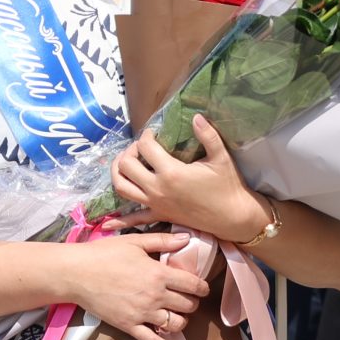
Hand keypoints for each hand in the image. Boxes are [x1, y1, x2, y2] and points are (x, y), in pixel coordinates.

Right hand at [71, 231, 212, 339]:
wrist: (76, 274)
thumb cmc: (104, 254)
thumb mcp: (134, 242)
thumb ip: (162, 241)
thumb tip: (186, 238)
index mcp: (158, 273)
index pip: (192, 284)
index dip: (202, 287)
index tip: (202, 288)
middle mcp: (154, 296)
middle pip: (187, 305)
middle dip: (192, 303)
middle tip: (187, 300)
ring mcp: (142, 313)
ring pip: (175, 324)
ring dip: (181, 321)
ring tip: (177, 316)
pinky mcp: (129, 326)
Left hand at [109, 115, 265, 241]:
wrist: (233, 217)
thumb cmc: (227, 186)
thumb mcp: (220, 157)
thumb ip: (207, 135)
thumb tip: (197, 115)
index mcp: (171, 172)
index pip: (145, 147)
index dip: (146, 136)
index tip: (154, 132)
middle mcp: (157, 188)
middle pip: (126, 165)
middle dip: (129, 151)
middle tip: (140, 147)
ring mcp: (155, 204)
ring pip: (122, 188)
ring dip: (118, 174)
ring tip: (124, 164)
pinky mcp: (159, 215)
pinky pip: (134, 219)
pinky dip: (120, 221)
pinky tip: (107, 223)